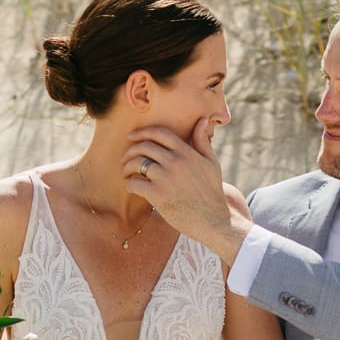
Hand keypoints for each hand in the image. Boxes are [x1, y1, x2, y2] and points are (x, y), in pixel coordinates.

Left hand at [123, 119, 237, 249]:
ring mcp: (165, 178)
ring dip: (127, 167)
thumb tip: (203, 119)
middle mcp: (175, 162)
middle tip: (126, 158)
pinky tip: (132, 187)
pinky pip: (134, 183)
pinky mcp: (157, 195)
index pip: (160, 133)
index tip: (132, 137)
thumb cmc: (212, 191)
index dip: (143, 132)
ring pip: (137, 163)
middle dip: (131, 150)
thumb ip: (203, 141)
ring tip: (127, 172)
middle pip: (144, 146)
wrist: (213, 219)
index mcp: (186, 152)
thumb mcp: (211, 163)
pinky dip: (129, 184)